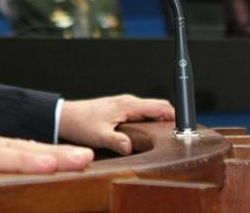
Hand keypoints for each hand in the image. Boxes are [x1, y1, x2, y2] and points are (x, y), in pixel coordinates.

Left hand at [58, 94, 174, 155]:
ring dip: (159, 121)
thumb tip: (129, 147)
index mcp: (128, 105)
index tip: (185, 127)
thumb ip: (116, 141)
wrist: (65, 116)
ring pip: (149, 110)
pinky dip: (149, 121)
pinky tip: (146, 134)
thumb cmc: (81, 123)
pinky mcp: (120, 108)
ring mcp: (124, 104)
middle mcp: (128, 101)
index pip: (159, 106)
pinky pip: (141, 113)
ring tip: (164, 137)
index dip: (175, 115)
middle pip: (158, 107)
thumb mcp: (99, 136)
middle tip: (177, 136)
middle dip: (170, 119)